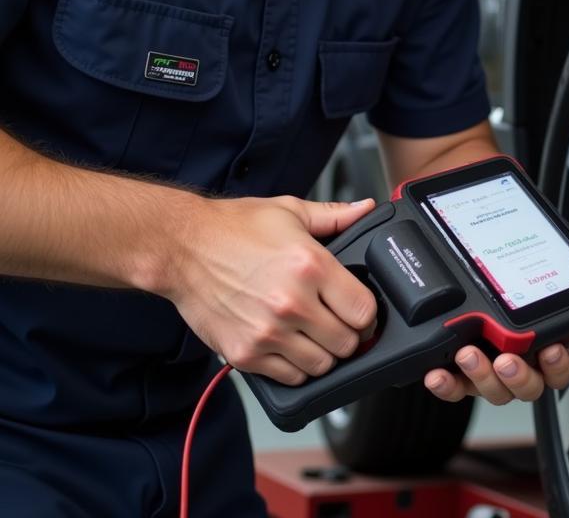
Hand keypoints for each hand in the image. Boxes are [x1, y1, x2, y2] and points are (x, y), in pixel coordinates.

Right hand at [164, 195, 378, 385]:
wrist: (182, 248)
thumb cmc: (233, 229)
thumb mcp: (290, 211)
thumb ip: (334, 216)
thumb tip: (366, 210)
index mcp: (311, 266)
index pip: (364, 311)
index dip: (368, 314)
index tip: (361, 312)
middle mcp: (292, 303)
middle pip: (347, 344)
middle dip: (348, 335)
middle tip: (337, 323)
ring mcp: (268, 333)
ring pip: (322, 366)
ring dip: (323, 354)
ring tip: (313, 335)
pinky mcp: (245, 353)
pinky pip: (289, 377)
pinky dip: (295, 367)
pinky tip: (289, 345)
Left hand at [422, 222, 568, 403]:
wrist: (481, 276)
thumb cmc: (528, 281)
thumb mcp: (556, 261)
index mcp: (558, 339)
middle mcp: (530, 360)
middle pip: (539, 382)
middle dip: (526, 373)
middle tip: (513, 357)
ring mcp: (498, 369)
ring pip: (501, 389)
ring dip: (486, 377)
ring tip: (472, 354)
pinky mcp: (467, 375)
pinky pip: (460, 388)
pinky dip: (450, 385)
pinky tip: (439, 373)